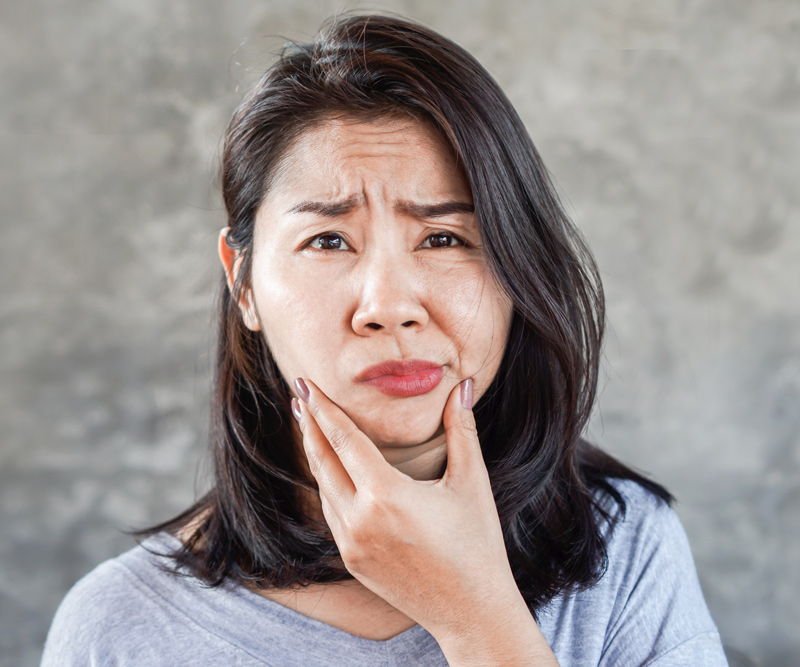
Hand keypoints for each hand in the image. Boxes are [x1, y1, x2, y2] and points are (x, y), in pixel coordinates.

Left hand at [291, 377, 520, 640]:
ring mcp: (352, 544)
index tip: (305, 385)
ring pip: (323, 488)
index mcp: (387, 495)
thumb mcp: (471, 482)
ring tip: (311, 428)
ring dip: (315, 455)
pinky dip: (327, 486)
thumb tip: (464, 385)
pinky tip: (330, 473)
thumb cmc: (477, 544)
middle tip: (300, 396)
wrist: (471, 611)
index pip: (344, 439)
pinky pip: (331, 514)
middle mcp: (360, 520)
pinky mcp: (352, 561)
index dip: (323, 409)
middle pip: (323, 460)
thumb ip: (462, 429)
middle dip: (309, 426)